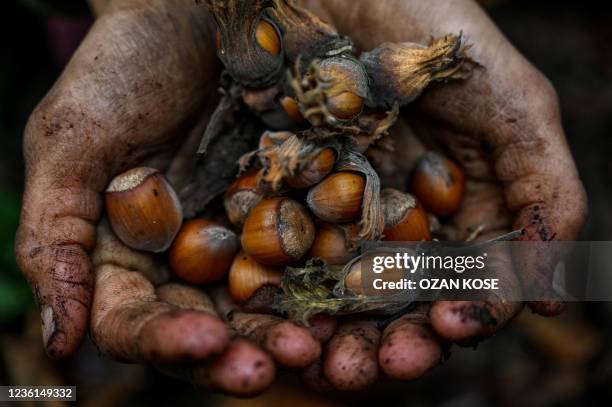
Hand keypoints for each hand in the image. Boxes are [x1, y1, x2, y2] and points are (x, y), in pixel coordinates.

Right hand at [14, 0, 324, 394]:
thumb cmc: (125, 66)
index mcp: (130, 255)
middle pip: (215, 328)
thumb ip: (54, 233)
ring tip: (329, 350)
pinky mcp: (304, 212)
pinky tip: (366, 298)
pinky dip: (343, 284)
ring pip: (275, 306)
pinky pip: (325, 257)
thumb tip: (58, 339)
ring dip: (302, 333)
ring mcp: (252, 240)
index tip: (202, 343)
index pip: (139, 321)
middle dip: (246, 350)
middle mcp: (193, 261)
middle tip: (281, 363)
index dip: (165, 341)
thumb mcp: (74, 137)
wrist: (195, 12)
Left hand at [296, 0, 586, 389]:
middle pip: (409, 301)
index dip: (470, 309)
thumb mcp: (510, 100)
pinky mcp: (290, 204)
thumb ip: (545, 189)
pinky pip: (292, 265)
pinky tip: (287, 326)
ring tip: (335, 368)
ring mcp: (346, 214)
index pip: (475, 279)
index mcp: (466, 202)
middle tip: (387, 365)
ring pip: (349, 297)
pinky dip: (291, 301)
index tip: (453, 323)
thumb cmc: (425, 25)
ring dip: (346, 339)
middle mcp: (408, 218)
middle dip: (402, 340)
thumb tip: (552, 297)